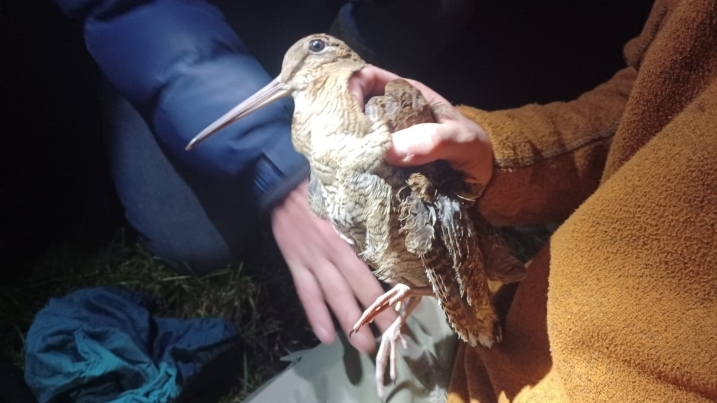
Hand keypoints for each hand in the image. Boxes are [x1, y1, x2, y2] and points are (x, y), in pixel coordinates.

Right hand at [271, 180, 396, 353]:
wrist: (281, 182)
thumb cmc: (321, 187)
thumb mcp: (350, 197)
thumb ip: (367, 217)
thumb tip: (396, 229)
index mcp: (351, 234)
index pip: (375, 267)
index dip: (390, 289)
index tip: (407, 308)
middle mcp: (334, 251)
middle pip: (359, 287)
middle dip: (377, 314)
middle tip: (393, 338)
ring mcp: (313, 259)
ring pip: (334, 296)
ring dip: (350, 322)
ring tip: (365, 346)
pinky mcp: (296, 263)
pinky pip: (306, 293)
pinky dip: (315, 315)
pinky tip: (326, 337)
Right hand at [349, 65, 494, 185]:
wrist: (487, 185)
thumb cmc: (476, 153)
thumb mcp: (462, 140)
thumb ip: (434, 140)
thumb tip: (390, 150)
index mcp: (407, 95)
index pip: (367, 78)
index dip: (351, 88)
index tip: (345, 112)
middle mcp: (392, 116)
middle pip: (355, 110)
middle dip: (345, 123)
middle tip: (340, 143)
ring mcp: (388, 142)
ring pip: (357, 139)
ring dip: (349, 150)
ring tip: (344, 163)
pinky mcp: (387, 167)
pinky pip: (365, 164)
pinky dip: (358, 169)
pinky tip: (352, 177)